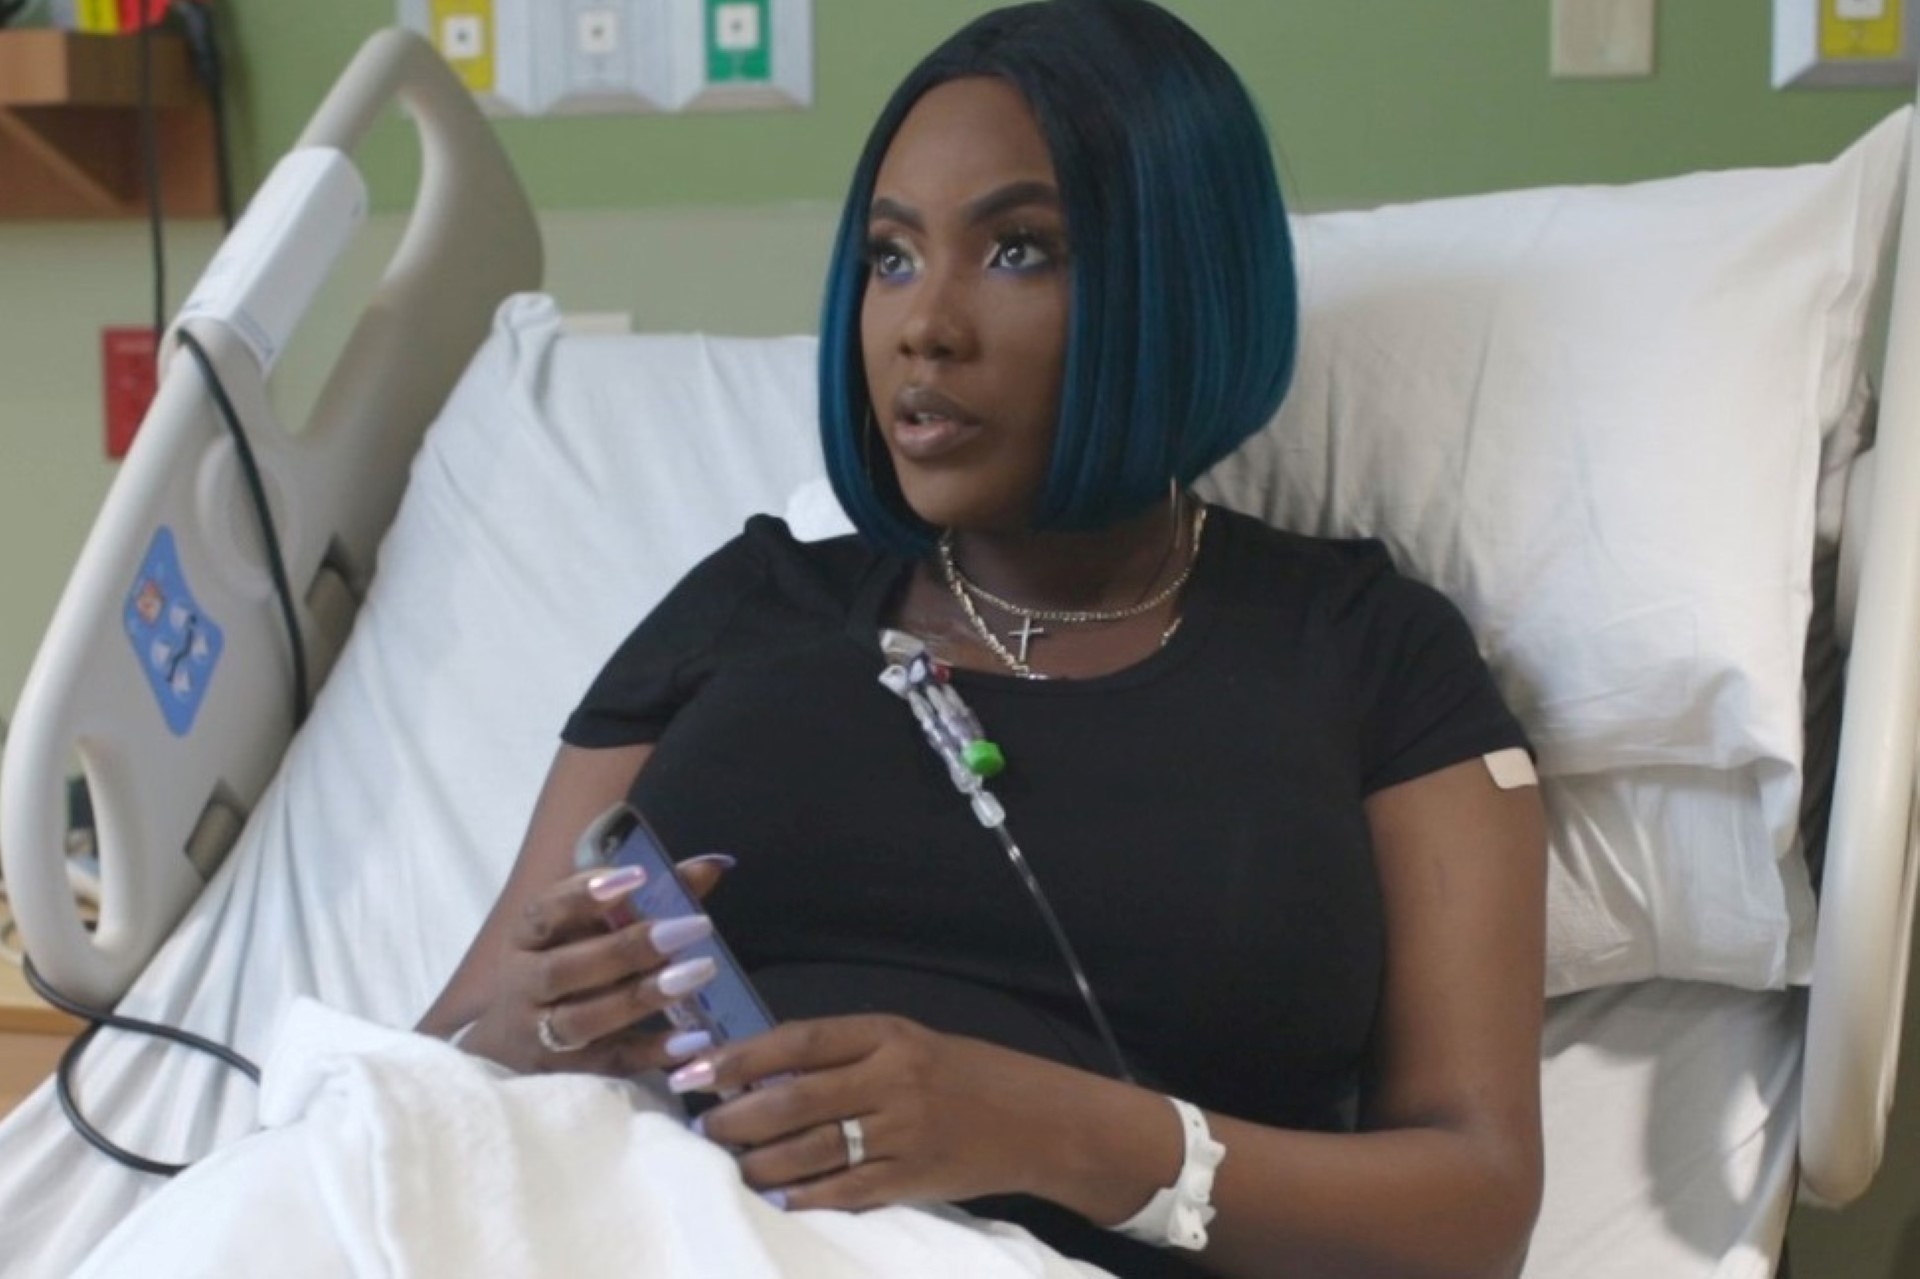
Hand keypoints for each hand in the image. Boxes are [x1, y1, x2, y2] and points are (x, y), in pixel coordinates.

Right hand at [458, 856, 731, 1075]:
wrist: (505, 1046)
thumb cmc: (561, 969)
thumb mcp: (585, 932)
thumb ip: (645, 900)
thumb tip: (708, 868)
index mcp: (525, 941)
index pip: (546, 913)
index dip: (584, 894)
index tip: (637, 875)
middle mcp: (524, 987)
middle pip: (565, 969)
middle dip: (629, 947)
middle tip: (693, 927)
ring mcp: (539, 1036)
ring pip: (585, 1019)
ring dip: (643, 997)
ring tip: (699, 973)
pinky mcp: (566, 1075)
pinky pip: (612, 1063)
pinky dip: (653, 1051)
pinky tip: (695, 1039)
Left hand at [675, 1015, 1073, 1210]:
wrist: (1035, 1119)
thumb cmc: (960, 1074)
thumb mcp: (906, 1043)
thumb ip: (844, 1053)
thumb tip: (762, 1071)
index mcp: (887, 1034)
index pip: (801, 1040)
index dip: (743, 1057)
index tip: (698, 1069)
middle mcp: (892, 1079)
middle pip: (796, 1099)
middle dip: (738, 1116)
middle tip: (704, 1126)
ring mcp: (902, 1133)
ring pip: (811, 1150)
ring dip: (760, 1161)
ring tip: (732, 1164)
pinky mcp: (911, 1179)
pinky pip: (843, 1191)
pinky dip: (803, 1196)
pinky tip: (776, 1197)